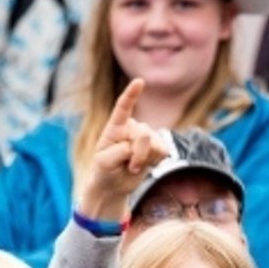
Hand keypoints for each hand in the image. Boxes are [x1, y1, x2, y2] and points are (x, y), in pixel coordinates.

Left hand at [79, 79, 168, 219]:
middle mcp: (133, 127)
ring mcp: (147, 136)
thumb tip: (142, 144)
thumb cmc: (104, 170)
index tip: (139, 82)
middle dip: (137, 154)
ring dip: (144, 160)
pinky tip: (145, 165)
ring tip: (133, 167)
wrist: (114, 185)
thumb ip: (120, 151)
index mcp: (115, 126)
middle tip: (129, 166)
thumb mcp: (104, 162)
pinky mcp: (158, 147)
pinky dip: (154, 162)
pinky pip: (164, 151)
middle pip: (143, 134)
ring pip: (154, 144)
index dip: (132, 94)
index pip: (123, 107)